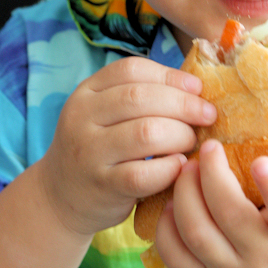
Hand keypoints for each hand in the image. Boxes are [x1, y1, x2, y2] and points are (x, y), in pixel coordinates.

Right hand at [37, 58, 215, 237]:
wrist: (61, 198)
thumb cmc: (99, 148)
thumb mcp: (104, 114)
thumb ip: (139, 96)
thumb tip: (196, 88)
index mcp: (86, 92)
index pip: (131, 70)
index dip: (170, 76)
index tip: (197, 88)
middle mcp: (81, 118)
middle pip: (140, 98)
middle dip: (184, 104)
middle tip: (207, 116)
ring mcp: (89, 153)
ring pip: (146, 133)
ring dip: (180, 135)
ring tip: (191, 141)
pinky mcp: (102, 187)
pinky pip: (144, 174)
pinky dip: (170, 168)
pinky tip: (179, 166)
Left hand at [154, 139, 267, 267]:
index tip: (260, 162)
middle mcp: (265, 260)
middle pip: (230, 217)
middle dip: (213, 177)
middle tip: (209, 148)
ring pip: (198, 236)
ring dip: (185, 195)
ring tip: (186, 168)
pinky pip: (177, 260)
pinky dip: (166, 230)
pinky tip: (170, 203)